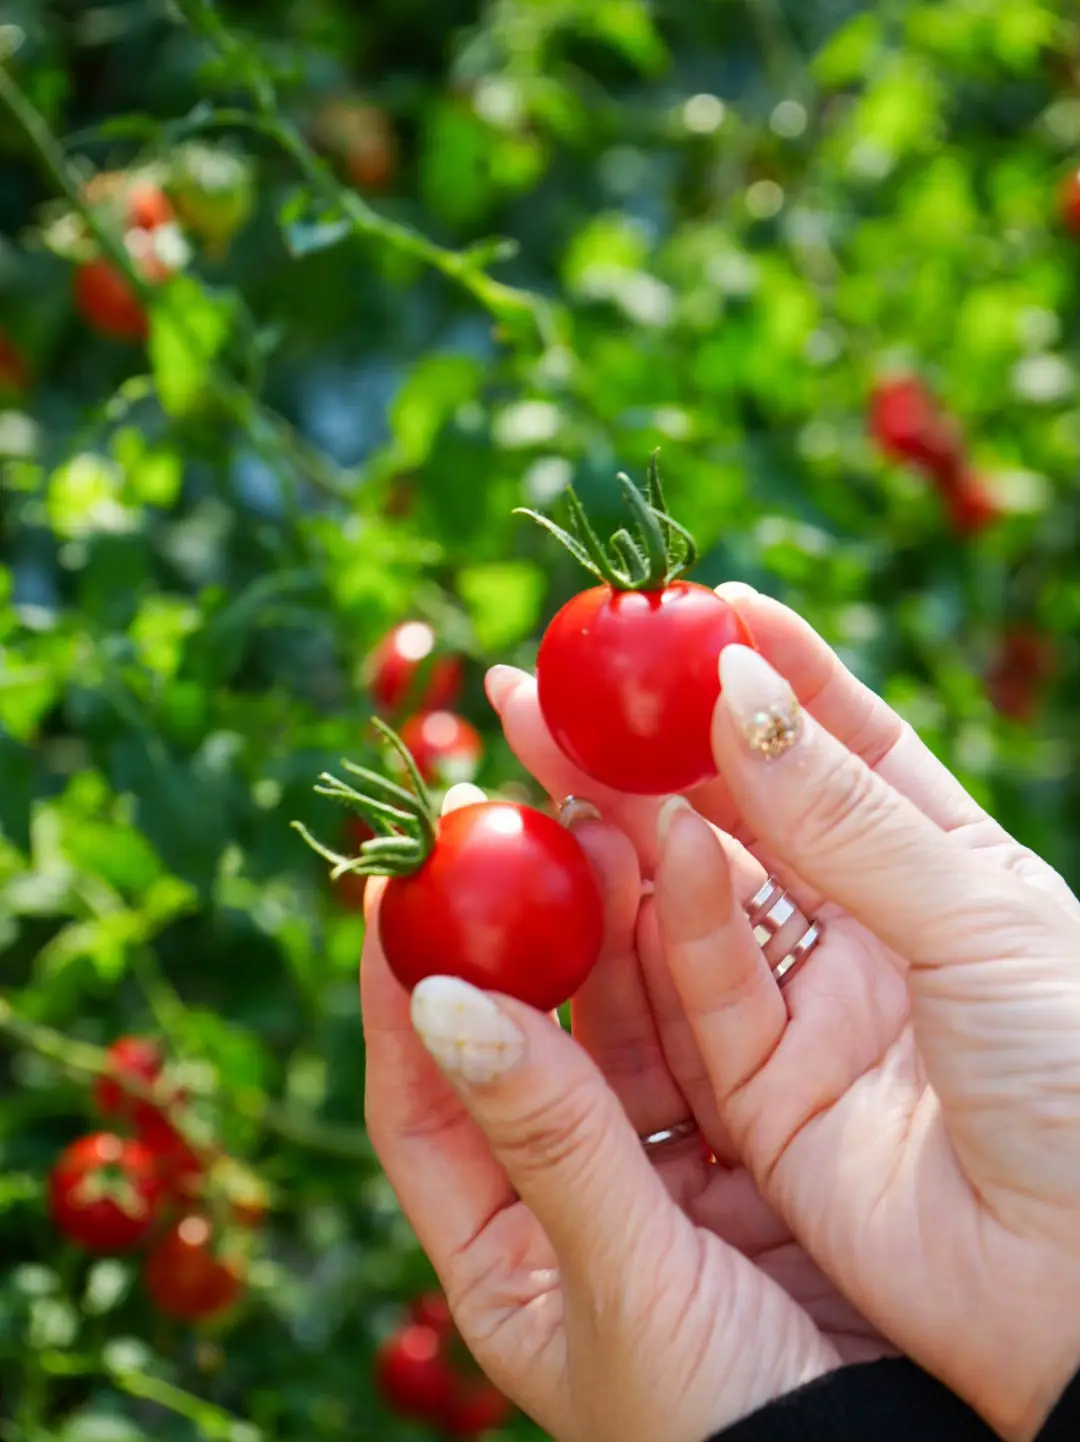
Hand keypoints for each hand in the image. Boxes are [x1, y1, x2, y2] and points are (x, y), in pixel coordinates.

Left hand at [361, 780, 849, 1441]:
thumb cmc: (722, 1424)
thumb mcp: (620, 1276)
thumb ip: (548, 1137)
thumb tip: (440, 1002)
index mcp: (503, 1258)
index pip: (418, 1106)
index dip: (396, 998)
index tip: (388, 894)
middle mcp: (572, 1202)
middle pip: (527, 1048)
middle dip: (519, 942)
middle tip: (507, 837)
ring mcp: (663, 1174)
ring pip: (620, 1031)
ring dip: (608, 936)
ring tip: (595, 836)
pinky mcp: (747, 1152)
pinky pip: (706, 1042)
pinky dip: (693, 970)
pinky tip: (680, 893)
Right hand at [484, 587, 896, 1359]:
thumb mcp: (979, 924)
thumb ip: (848, 819)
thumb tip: (740, 686)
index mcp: (948, 861)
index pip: (849, 736)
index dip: (773, 667)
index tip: (697, 605)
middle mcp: (870, 922)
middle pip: (746, 806)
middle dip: (658, 736)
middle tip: (565, 675)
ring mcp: (811, 1005)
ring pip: (701, 891)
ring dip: (629, 814)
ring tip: (552, 737)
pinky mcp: (761, 1091)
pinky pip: (699, 987)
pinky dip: (666, 915)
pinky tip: (631, 841)